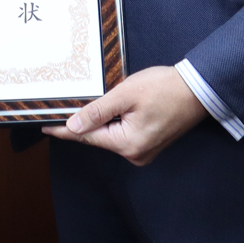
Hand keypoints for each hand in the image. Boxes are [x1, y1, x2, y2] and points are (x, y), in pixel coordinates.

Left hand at [45, 65, 207, 165]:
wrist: (199, 89)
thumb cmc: (165, 88)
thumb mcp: (125, 94)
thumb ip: (97, 112)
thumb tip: (72, 127)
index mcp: (128, 144)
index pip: (87, 137)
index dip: (64, 130)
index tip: (45, 126)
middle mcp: (136, 154)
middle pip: (99, 137)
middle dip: (84, 122)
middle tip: (65, 106)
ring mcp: (144, 151)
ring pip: (111, 135)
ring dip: (101, 121)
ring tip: (91, 104)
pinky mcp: (150, 143)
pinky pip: (124, 134)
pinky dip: (115, 122)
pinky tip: (111, 109)